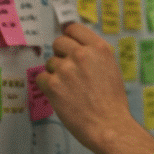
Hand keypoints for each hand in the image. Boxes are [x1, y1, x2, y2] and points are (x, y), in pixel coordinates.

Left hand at [35, 23, 134, 153]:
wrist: (109, 125)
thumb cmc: (112, 102)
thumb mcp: (111, 69)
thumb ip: (94, 56)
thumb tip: (77, 50)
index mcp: (99, 48)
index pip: (74, 28)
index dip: (69, 37)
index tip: (68, 44)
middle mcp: (82, 54)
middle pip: (58, 43)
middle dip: (61, 55)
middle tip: (68, 71)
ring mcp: (66, 69)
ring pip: (50, 63)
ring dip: (56, 74)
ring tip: (70, 89)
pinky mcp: (53, 85)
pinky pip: (41, 78)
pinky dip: (47, 87)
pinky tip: (61, 95)